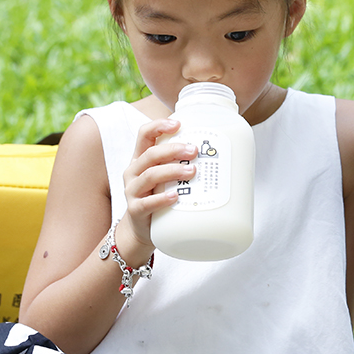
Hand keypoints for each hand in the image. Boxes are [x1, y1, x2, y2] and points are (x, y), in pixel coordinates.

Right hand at [118, 119, 195, 263]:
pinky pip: (147, 203)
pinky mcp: (135, 211)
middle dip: (173, 150)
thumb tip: (220, 153)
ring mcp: (132, 191)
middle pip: (150, 154)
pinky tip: (175, 196)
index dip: (159, 126)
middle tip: (194, 151)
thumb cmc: (158, 195)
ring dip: (172, 171)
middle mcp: (134, 172)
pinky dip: (162, 199)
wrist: (142, 229)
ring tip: (191, 172)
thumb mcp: (165, 176)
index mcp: (140, 159)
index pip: (144, 134)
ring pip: (150, 176)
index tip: (179, 124)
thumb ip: (182, 163)